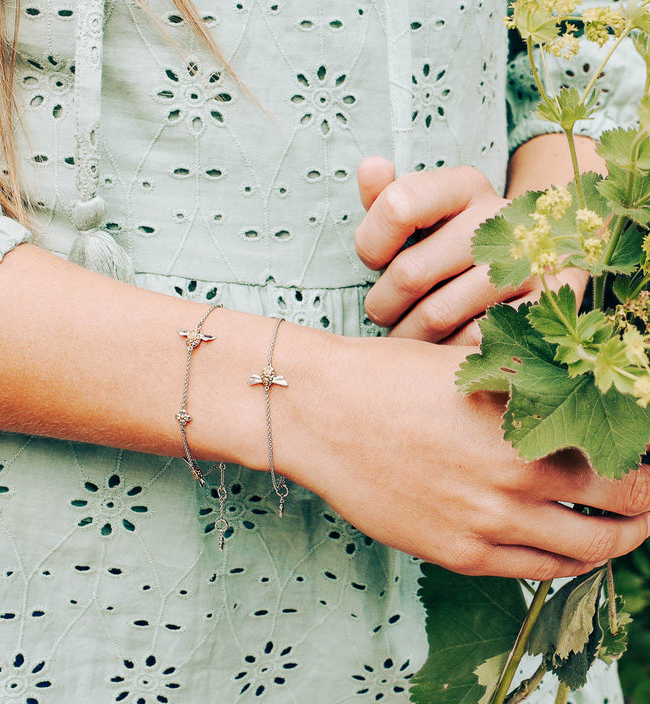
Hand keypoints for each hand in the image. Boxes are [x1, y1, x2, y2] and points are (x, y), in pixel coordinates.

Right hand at [274, 333, 649, 579]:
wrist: (323, 413)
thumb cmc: (390, 378)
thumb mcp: (473, 369)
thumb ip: (536, 391)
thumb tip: (589, 404)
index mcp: (528, 428)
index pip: (628, 462)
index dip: (647, 465)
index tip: (645, 459)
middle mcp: (517, 485)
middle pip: (620, 515)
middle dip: (645, 507)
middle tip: (647, 498)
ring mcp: (485, 527)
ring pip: (582, 553)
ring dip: (614, 541)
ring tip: (621, 528)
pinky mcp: (454, 554)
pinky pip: (530, 571)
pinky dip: (561, 561)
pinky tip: (563, 545)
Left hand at [354, 158, 587, 344]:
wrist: (537, 259)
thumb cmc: (454, 239)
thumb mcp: (424, 211)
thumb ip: (387, 196)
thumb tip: (369, 166)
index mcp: (463, 186)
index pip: (397, 205)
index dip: (371, 243)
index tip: (374, 261)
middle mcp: (497, 219)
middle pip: (410, 273)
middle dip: (381, 304)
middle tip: (382, 312)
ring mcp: (525, 263)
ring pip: (436, 315)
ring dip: (407, 334)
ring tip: (404, 332)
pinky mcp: (539, 306)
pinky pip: (469, 342)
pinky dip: (445, 349)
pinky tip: (443, 341)